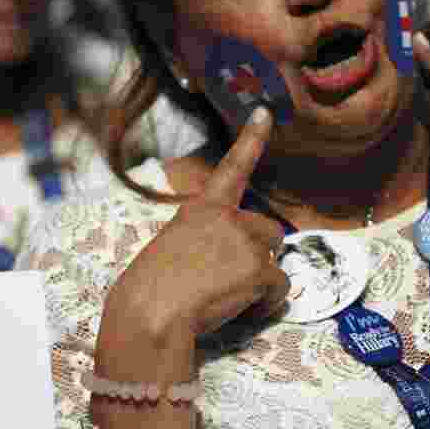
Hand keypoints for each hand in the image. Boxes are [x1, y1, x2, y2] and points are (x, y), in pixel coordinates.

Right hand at [97, 107, 289, 371]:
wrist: (151, 315)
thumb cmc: (149, 291)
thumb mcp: (171, 248)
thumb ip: (204, 240)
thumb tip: (229, 261)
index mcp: (201, 208)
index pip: (232, 167)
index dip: (251, 139)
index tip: (264, 112)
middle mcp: (228, 218)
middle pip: (269, 230)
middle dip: (261, 254)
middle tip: (232, 280)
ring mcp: (245, 241)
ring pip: (275, 260)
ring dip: (261, 281)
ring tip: (229, 299)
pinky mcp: (259, 269)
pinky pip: (280, 288)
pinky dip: (266, 304)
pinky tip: (240, 313)